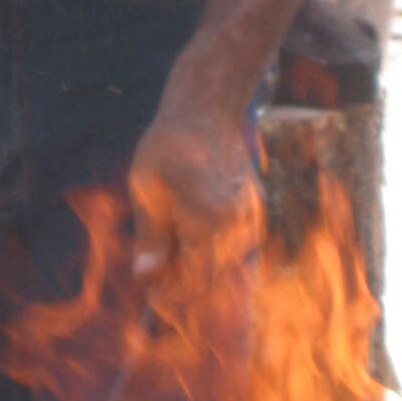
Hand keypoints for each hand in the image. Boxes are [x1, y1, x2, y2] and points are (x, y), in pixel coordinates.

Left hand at [128, 98, 257, 285]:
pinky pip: (234, 244)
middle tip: (156, 270)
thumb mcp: (146, 190)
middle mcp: (235, 225)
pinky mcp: (255, 208)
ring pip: (224, 263)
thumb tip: (146, 277)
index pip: (193, 281)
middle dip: (183, 280)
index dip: (172, 292)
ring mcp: (250, 217)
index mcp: (206, 222)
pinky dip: (213, 246)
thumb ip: (151, 238)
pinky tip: (191, 226)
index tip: (151, 290)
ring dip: (198, 263)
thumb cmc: (169, 145)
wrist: (207, 108)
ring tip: (170, 241)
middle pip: (211, 277)